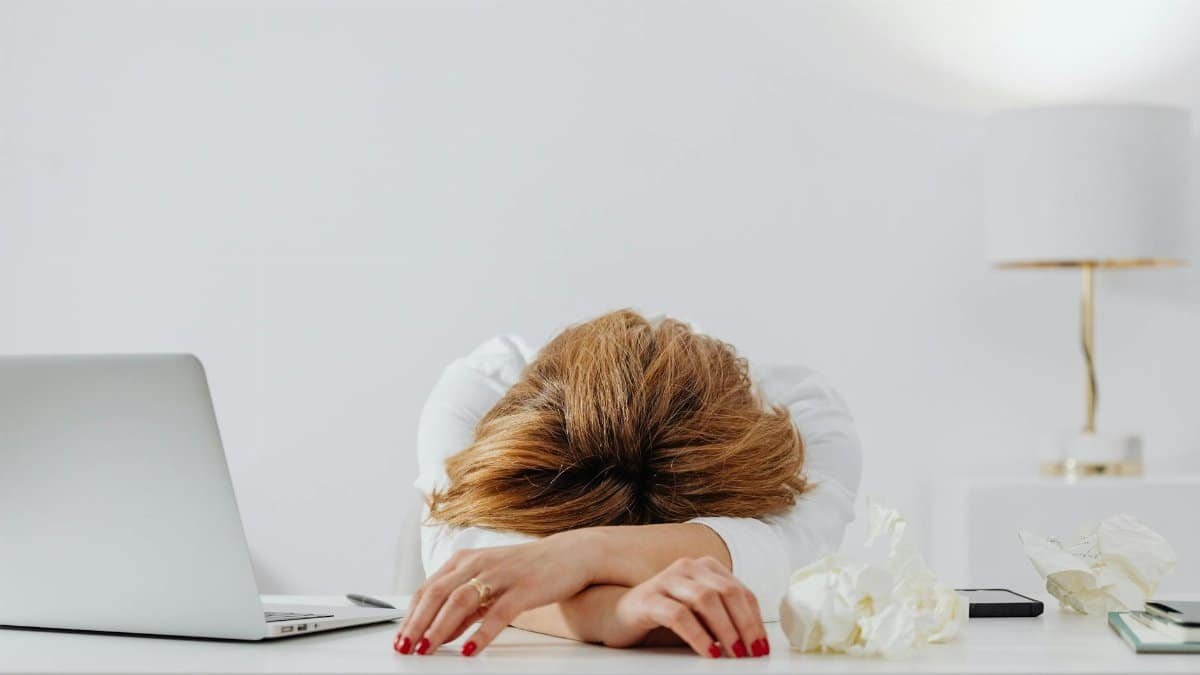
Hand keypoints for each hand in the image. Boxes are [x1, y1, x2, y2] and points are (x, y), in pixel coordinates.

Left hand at [393, 529, 603, 656]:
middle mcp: (478, 563)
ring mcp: (501, 574)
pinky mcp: (523, 588)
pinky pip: (498, 613)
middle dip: (417, 623)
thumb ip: (465, 609)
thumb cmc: (528, 570)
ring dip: (440, 627)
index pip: (427, 589)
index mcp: (465, 560)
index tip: (399, 638)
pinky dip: (481, 633)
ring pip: (460, 600)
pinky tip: (470, 650)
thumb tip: (440, 633)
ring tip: (428, 648)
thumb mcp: (490, 586)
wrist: (571, 555)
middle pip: (437, 593)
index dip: (410, 615)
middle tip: (405, 647)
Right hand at [605, 556, 768, 657]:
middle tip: (752, 652)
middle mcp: (688, 567)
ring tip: (734, 653)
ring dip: (725, 629)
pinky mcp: (648, 598)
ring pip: (706, 599)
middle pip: (727, 592)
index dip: (755, 620)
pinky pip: (679, 615)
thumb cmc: (664, 615)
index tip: (762, 646)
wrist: (617, 614)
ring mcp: (666, 580)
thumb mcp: (700, 614)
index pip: (741, 591)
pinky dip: (698, 636)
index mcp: (705, 567)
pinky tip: (708, 652)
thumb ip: (724, 617)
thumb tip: (754, 642)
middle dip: (745, 625)